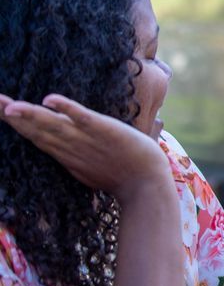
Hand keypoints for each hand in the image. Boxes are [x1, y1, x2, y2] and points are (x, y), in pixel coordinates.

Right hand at [0, 93, 166, 200]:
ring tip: (8, 105)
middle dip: (11, 115)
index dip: (14, 122)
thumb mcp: (89, 164)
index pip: (34, 134)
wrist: (146, 185)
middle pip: (35, 128)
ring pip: (53, 124)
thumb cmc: (122, 175)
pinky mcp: (103, 131)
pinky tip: (50, 100)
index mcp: (65, 153)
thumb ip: (75, 152)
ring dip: (31, 115)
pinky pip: (83, 117)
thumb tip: (66, 144)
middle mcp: (70, 146)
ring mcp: (86, 138)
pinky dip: (67, 108)